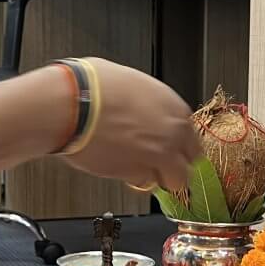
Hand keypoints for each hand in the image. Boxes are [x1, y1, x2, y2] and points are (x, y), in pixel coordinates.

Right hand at [59, 60, 199, 190]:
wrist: (72, 105)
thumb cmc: (94, 87)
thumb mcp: (133, 83)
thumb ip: (148, 103)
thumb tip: (141, 107)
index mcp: (175, 110)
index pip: (192, 141)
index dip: (178, 147)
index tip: (169, 149)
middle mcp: (172, 136)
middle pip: (188, 166)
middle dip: (173, 167)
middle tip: (157, 163)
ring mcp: (156, 158)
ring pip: (171, 182)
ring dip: (157, 177)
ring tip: (137, 166)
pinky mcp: (134, 174)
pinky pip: (141, 182)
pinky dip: (131, 176)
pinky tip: (117, 162)